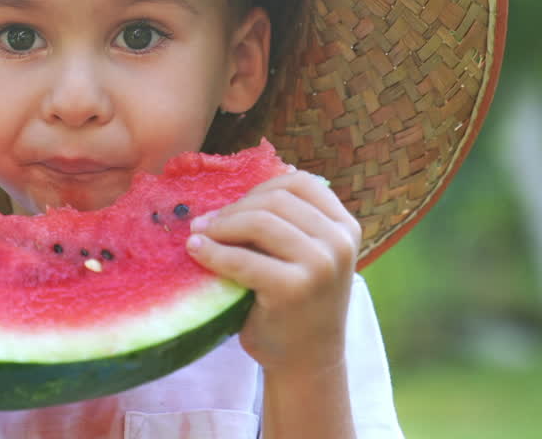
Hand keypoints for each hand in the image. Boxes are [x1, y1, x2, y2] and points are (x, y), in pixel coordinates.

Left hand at [184, 171, 361, 376]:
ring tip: (199, 235)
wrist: (305, 360)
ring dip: (221, 226)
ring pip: (259, 221)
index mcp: (345, 227)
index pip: (301, 183)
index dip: (261, 188)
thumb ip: (285, 222)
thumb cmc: (296, 303)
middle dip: (234, 208)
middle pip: (275, 199)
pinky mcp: (294, 289)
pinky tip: (196, 251)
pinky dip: (213, 252)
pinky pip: (242, 258)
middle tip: (206, 223)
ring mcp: (320, 265)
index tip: (235, 206)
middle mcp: (339, 242)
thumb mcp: (304, 254)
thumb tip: (239, 181)